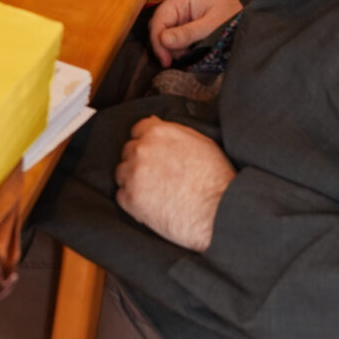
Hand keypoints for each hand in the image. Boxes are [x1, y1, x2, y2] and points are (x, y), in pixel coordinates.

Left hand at [114, 117, 235, 250]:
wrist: (217, 212)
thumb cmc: (216, 180)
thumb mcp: (201, 143)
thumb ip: (174, 133)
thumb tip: (158, 126)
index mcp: (158, 133)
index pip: (138, 129)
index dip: (146, 142)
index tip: (153, 153)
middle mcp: (142, 150)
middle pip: (128, 151)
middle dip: (140, 161)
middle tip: (157, 176)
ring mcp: (134, 174)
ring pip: (122, 173)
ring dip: (133, 180)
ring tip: (155, 192)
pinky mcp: (131, 199)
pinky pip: (121, 196)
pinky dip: (132, 200)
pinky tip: (151, 204)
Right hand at [150, 0, 244, 65]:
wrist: (248, 17)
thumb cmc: (233, 16)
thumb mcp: (212, 26)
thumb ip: (188, 33)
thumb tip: (164, 40)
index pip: (159, 19)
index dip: (158, 41)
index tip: (166, 60)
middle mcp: (177, 1)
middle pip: (160, 26)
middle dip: (168, 45)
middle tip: (181, 59)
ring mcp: (180, 11)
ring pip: (165, 33)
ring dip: (175, 47)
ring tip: (192, 53)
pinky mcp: (184, 21)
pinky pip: (174, 35)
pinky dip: (180, 46)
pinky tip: (192, 50)